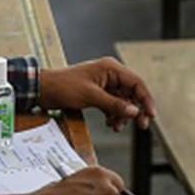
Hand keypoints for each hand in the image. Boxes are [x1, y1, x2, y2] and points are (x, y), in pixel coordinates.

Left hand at [40, 57, 156, 131]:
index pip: (136, 83)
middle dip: (135, 109)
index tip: (151, 115)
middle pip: (132, 93)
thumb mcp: (91, 96)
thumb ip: (114, 104)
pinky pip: (112, 104)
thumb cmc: (64, 86)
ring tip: (117, 126)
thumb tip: (134, 111)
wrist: (43, 89)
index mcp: (110, 68)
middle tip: (140, 125)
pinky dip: (113, 114)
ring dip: (122, 114)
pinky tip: (110, 124)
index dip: (146, 99)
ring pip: (122, 101)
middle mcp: (109, 74)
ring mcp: (104, 84)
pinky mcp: (97, 92)